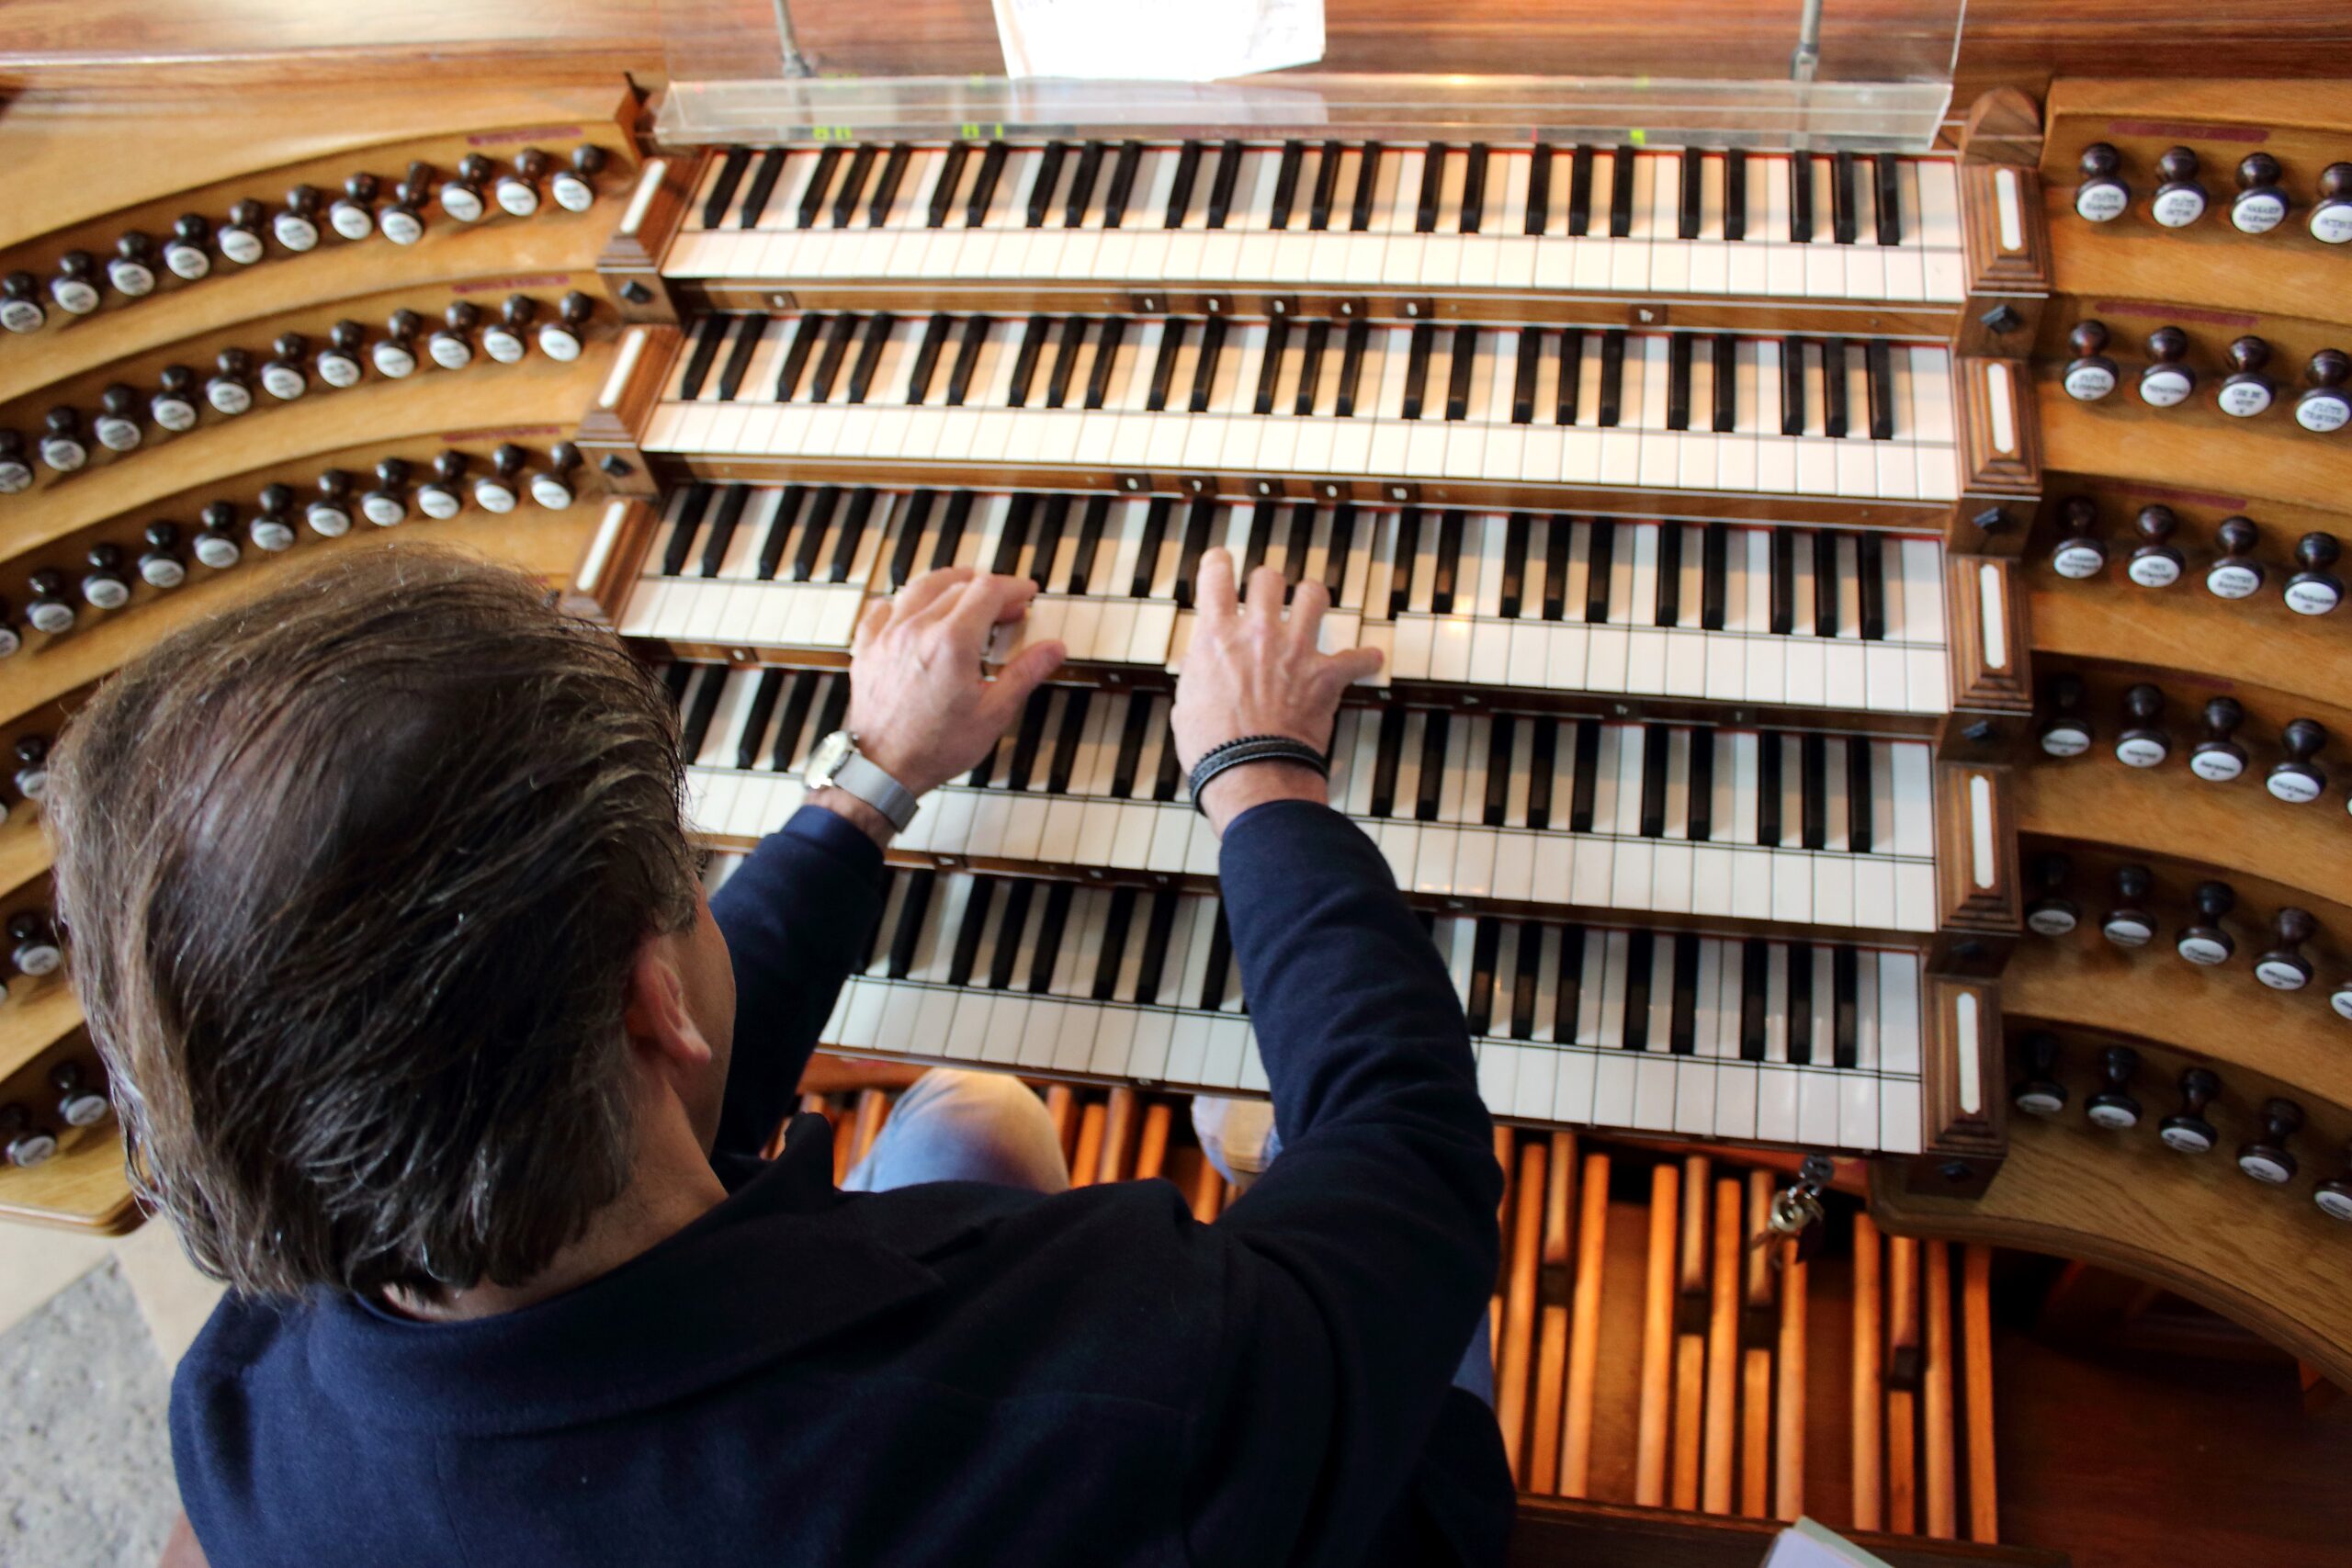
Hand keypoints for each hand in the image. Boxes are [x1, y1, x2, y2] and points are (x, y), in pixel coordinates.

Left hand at [845, 567, 1064, 797]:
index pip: (988, 590)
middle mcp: (917, 629)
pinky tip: (912, 611)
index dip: (1012, 586)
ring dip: (948, 584)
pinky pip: (882, 609)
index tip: (1026, 593)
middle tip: (1006, 607)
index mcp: (952, 642)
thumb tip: (1053, 649)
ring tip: (965, 592)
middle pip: (957, 585)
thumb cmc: (934, 747)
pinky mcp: (868, 649)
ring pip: (919, 588)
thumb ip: (1024, 673)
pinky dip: (903, 603)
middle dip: (988, 590)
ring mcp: (888, 636)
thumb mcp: (993, 713)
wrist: (883, 769)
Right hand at [1172, 549, 1382, 832]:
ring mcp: (1294, 651)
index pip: (1216, 576)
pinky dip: (1365, 659)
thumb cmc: (1213, 748)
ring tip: (1312, 607)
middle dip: (1269, 584)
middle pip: (1269, 578)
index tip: (1221, 562)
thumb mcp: (1186, 703)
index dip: (1219, 563)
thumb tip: (1202, 664)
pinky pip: (1357, 658)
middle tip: (1268, 596)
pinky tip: (1370, 659)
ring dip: (1313, 599)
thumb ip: (1198, 673)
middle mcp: (1257, 634)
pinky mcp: (1325, 676)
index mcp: (1216, 638)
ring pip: (1314, 595)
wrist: (1250, 773)